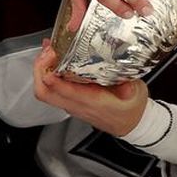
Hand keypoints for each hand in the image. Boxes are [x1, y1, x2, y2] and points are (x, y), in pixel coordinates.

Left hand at [33, 42, 149, 134]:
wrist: (129, 124)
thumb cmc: (130, 109)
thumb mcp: (136, 96)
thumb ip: (130, 88)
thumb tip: (127, 83)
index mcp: (91, 102)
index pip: (64, 92)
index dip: (53, 76)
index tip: (52, 58)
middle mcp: (76, 104)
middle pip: (44, 92)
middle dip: (40, 70)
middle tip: (47, 52)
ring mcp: (71, 104)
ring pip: (44, 91)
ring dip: (41, 70)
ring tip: (48, 51)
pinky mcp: (70, 101)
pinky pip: (51, 89)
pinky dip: (47, 73)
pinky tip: (54, 60)